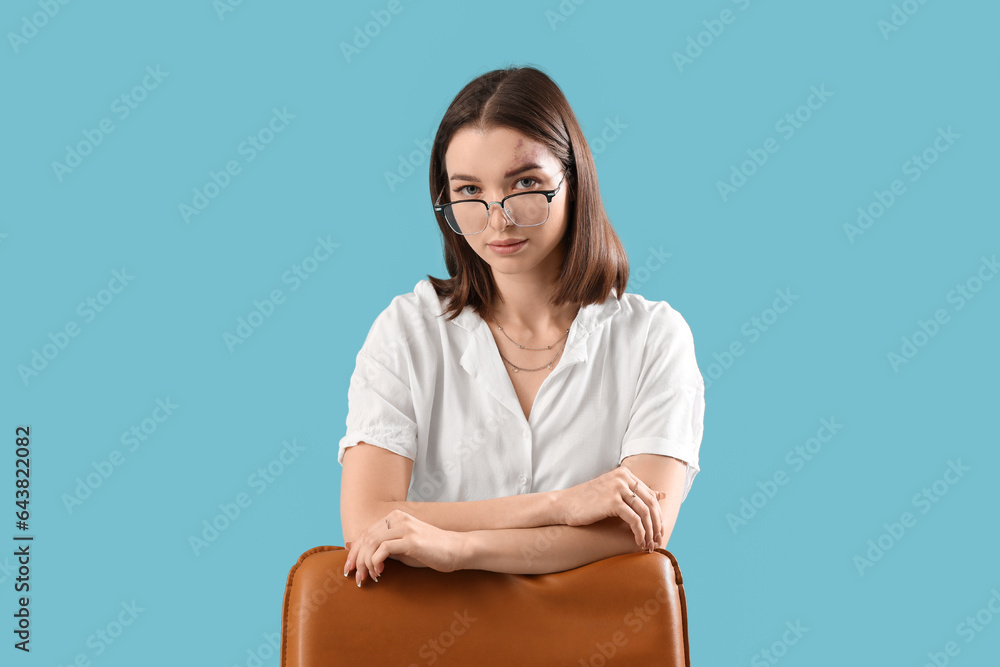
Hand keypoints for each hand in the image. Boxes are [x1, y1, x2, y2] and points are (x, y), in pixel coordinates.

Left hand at [343, 509, 465, 585]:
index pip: (365, 533)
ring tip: (368, 578)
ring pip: (372, 543)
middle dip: (356, 560)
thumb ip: (384, 547)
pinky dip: (376, 562)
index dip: (354, 551)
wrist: (456, 550)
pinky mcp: (411, 540)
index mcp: (394, 517)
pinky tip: (380, 573)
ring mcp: (405, 528)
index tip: (349, 568)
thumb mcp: (403, 547)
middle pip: (365, 538)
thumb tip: (358, 552)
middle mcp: (397, 518)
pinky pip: (384, 549)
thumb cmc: (430, 550)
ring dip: (365, 563)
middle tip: (355, 578)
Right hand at [553, 467, 666, 550]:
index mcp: (625, 474)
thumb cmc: (587, 502)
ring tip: (649, 545)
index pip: (650, 495)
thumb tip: (662, 494)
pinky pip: (634, 520)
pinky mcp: (613, 501)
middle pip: (650, 503)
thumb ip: (636, 492)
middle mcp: (623, 477)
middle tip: (658, 540)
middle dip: (657, 524)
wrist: (564, 505)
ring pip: (645, 512)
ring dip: (650, 532)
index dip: (657, 514)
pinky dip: (640, 533)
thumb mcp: (614, 492)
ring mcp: (618, 488)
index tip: (658, 530)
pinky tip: (639, 542)